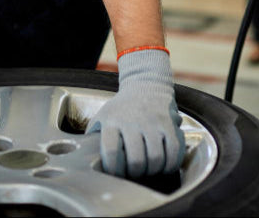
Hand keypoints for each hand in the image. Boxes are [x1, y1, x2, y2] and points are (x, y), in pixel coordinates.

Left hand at [86, 49, 184, 177]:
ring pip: (156, 158)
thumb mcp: (102, 116)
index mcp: (112, 121)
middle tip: (135, 172)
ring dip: (153, 170)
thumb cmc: (121, 108)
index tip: (116, 174)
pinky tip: (165, 165)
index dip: (114, 170)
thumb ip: (93, 137)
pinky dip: (171, 164)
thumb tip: (84, 159)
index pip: (112, 152)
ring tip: (149, 169)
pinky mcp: (169, 123)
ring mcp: (152, 122)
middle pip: (136, 160)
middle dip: (135, 173)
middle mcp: (132, 121)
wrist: (146, 85)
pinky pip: (175, 150)